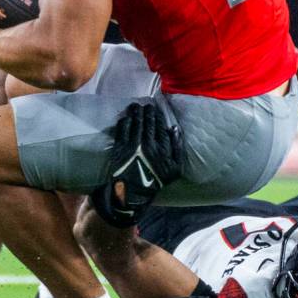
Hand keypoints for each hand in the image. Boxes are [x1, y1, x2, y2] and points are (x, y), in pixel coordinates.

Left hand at [91, 102, 183, 226]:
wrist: (133, 192)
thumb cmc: (156, 179)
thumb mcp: (175, 169)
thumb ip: (178, 148)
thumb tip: (175, 128)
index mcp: (162, 149)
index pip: (161, 127)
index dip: (158, 116)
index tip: (156, 109)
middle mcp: (148, 145)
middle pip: (148, 122)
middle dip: (147, 111)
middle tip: (146, 105)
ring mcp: (132, 146)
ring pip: (135, 123)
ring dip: (135, 112)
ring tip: (135, 106)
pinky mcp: (120, 148)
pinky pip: (122, 130)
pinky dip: (124, 121)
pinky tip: (125, 116)